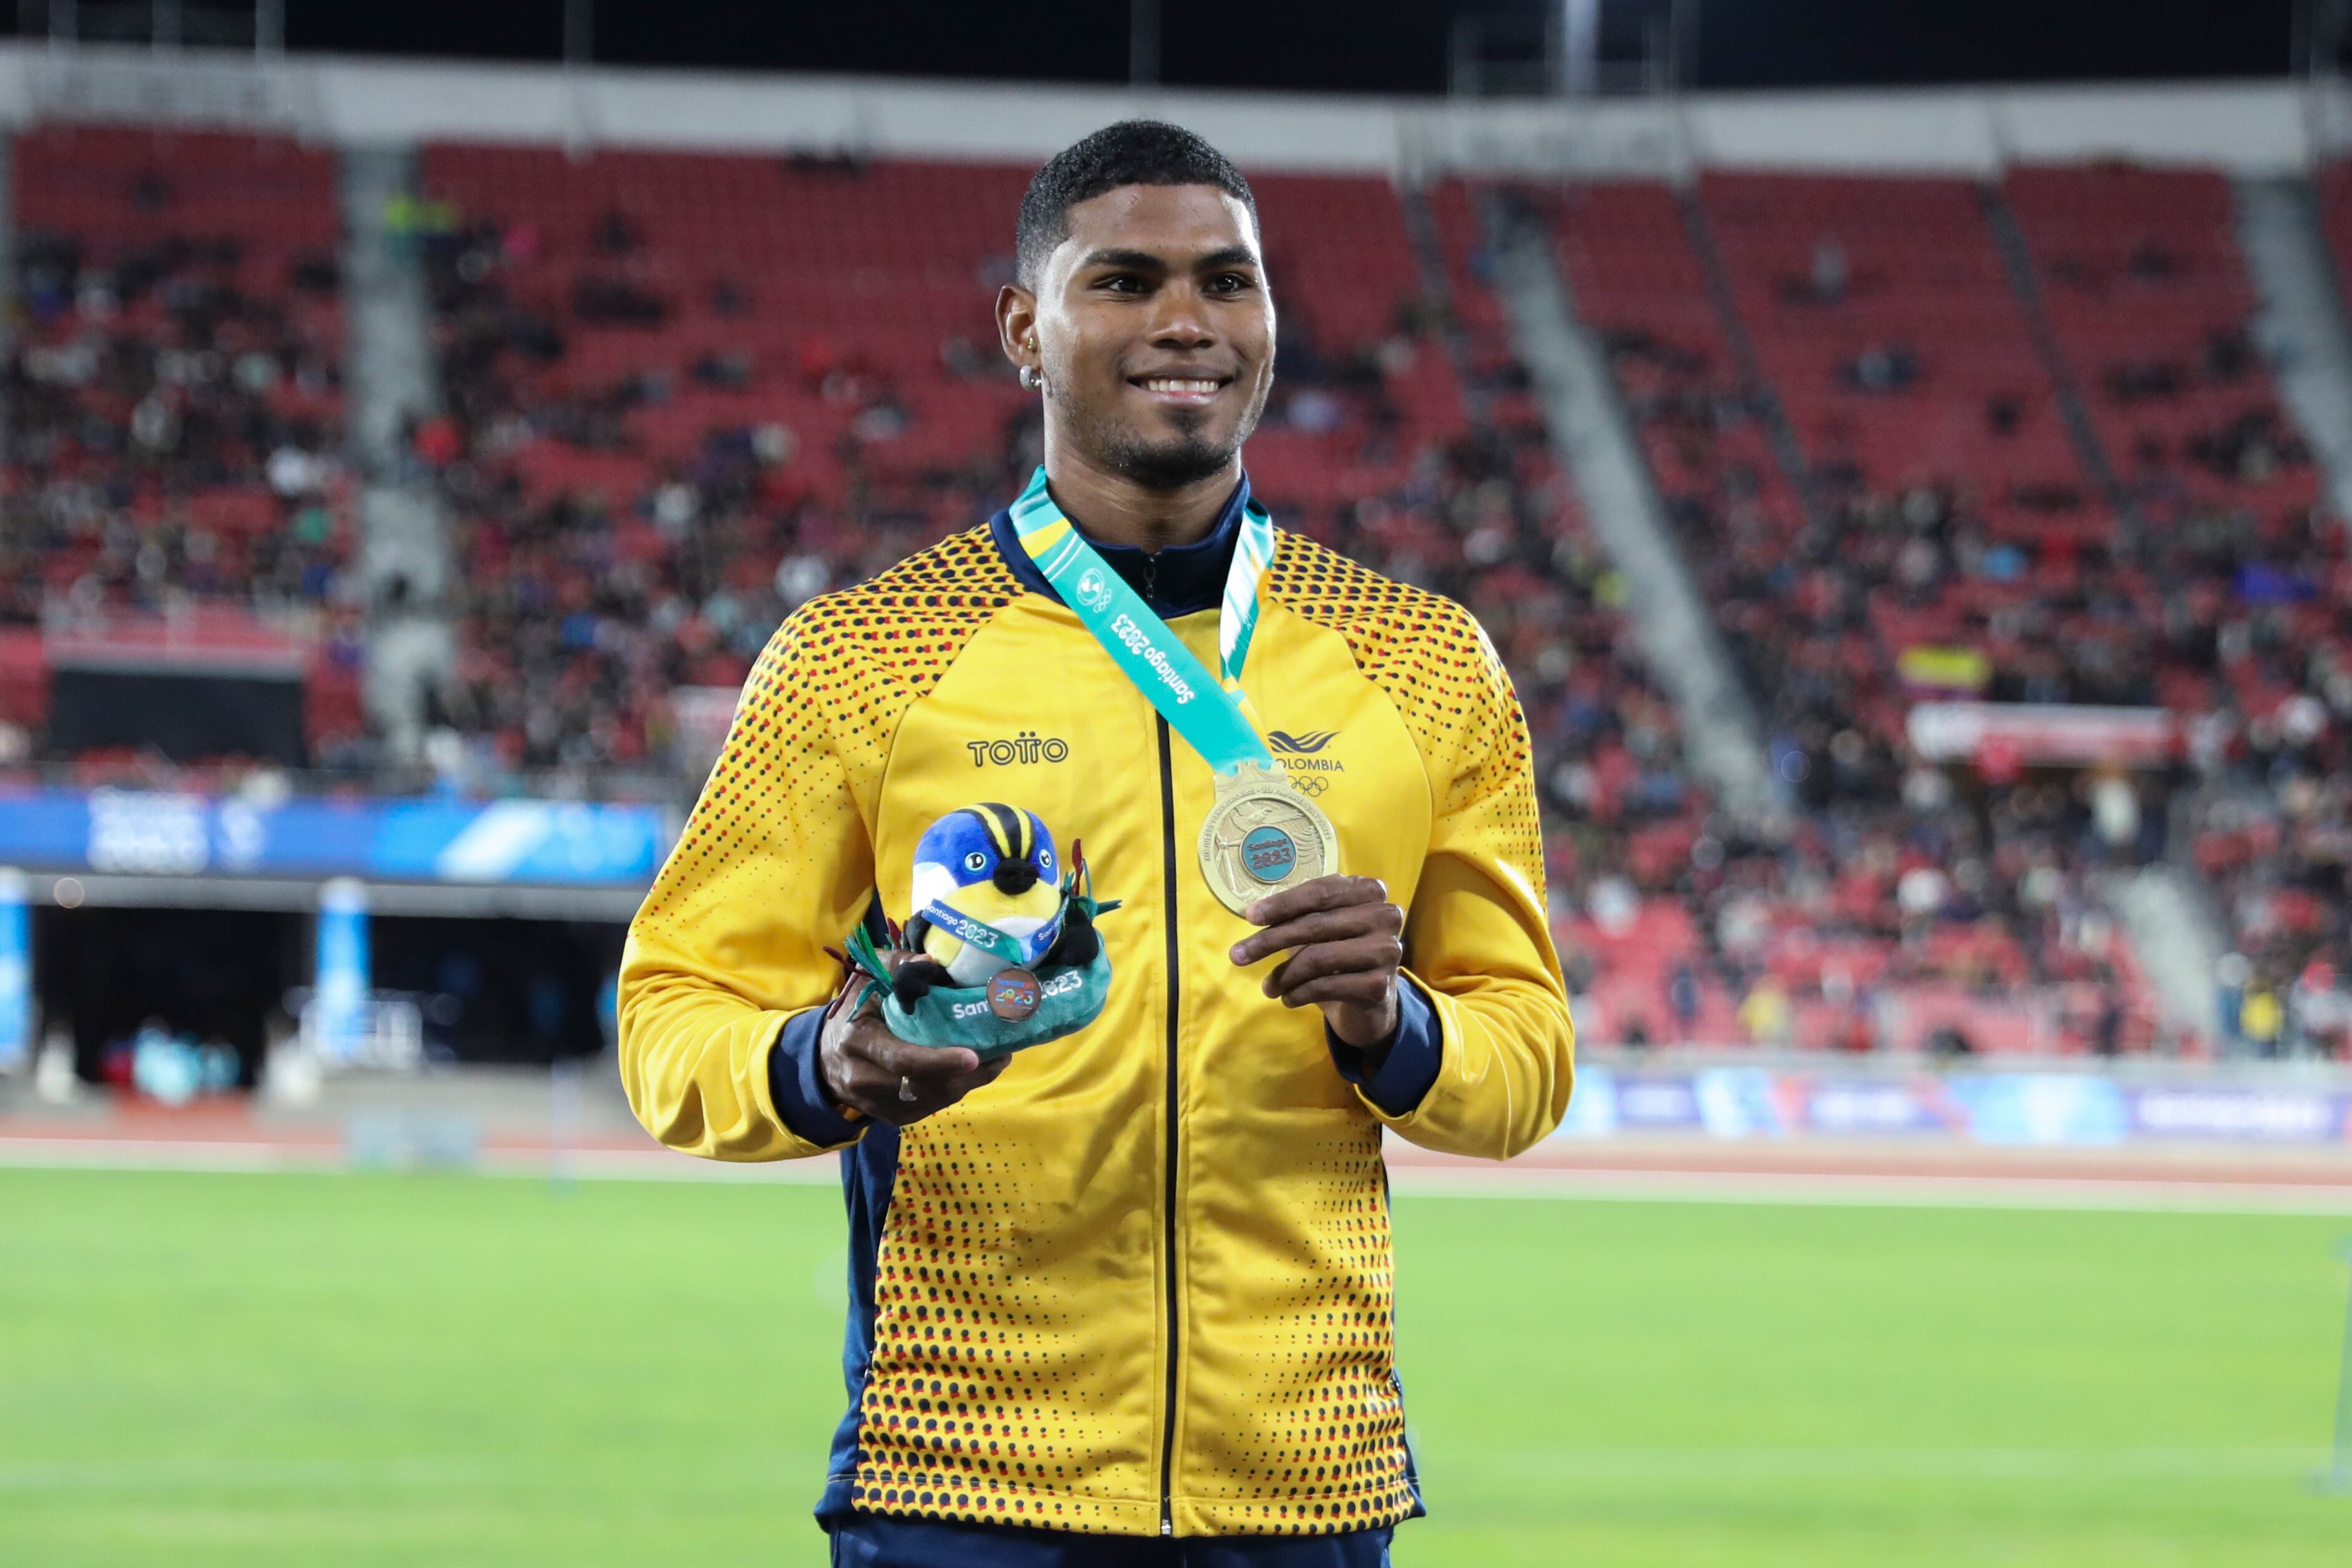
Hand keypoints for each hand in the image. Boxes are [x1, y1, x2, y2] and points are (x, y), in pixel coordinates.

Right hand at [818, 957, 1008, 1126]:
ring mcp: (878, 1103)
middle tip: (1000, 1053)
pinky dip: (956, 1089)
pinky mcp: (893, 1116)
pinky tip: (974, 1072)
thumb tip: (932, 961)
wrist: (827, 1056)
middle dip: (967, 1074)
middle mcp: (864, 1079)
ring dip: (968, 1082)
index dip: (938, 1061)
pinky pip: (931, 1107)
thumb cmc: (856, 1011)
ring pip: (933, 1100)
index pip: (900, 1059)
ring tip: (995, 1059)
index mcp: (857, 1041)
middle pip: (924, 1086)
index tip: (973, 1056)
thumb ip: (898, 967)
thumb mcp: (868, 981)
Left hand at [1228, 875, 1404, 1049]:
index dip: (1282, 904)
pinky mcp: (1379, 985)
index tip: (1249, 917)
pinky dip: (1298, 993)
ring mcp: (1386, 951)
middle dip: (1270, 940)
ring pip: (1318, 957)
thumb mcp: (1321, 927)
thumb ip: (1298, 914)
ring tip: (1267, 987)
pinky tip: (1288, 998)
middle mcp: (1385, 916)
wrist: (1371, 1002)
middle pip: (1315, 924)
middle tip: (1237, 955)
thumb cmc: (1340, 954)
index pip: (1320, 892)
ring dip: (1283, 974)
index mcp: (1370, 891)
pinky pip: (1325, 986)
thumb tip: (1251, 913)